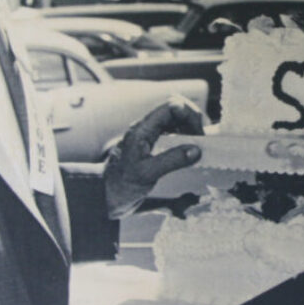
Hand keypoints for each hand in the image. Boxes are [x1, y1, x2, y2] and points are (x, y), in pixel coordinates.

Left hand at [104, 95, 203, 218]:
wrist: (102, 198)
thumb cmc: (119, 185)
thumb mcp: (147, 174)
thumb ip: (171, 160)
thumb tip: (195, 150)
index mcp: (142, 129)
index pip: (171, 106)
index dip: (188, 114)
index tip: (198, 133)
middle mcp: (146, 129)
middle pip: (175, 110)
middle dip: (192, 120)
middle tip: (200, 139)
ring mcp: (149, 137)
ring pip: (175, 121)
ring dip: (189, 129)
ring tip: (197, 146)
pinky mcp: (152, 147)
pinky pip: (172, 135)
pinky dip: (184, 139)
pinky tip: (188, 153)